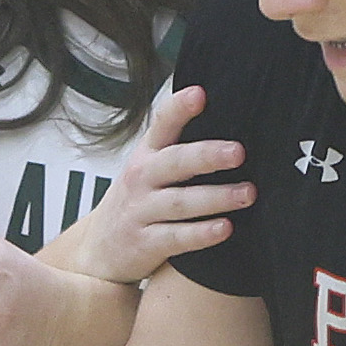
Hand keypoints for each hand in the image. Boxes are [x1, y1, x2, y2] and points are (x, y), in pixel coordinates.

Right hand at [64, 86, 253, 283]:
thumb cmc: (137, 202)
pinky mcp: (145, 243)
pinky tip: (225, 228)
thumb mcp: (147, 169)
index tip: (200, 94)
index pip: (161, 124)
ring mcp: (141, 211)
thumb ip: (180, 150)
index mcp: (147, 154)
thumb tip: (231, 124)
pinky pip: (176, 237)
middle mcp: (141, 178)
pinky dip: (201, 234)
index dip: (179, 108)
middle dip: (207, 156)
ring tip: (248, 193)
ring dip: (216, 197)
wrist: (97, 252)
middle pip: (175, 162)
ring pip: (180, 202)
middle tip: (239, 152)